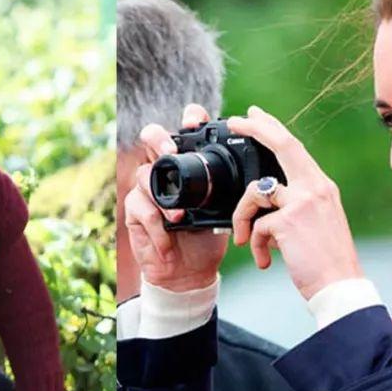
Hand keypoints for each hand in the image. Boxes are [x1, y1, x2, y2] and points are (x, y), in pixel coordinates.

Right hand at [124, 103, 228, 291]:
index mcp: (189, 163)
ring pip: (144, 174)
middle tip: (170, 149)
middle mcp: (166, 169)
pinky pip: (140, 208)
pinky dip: (157, 227)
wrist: (190, 272)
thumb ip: (234, 191)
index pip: (186, 128)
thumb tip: (256, 177)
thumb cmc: (209, 236)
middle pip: (152, 136)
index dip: (188, 118)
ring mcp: (147, 188)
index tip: (195, 125)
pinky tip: (168, 239)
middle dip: (159, 138)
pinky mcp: (135, 211)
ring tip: (178, 218)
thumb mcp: (227, 210)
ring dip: (163, 198)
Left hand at [229, 105, 364, 299]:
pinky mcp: (288, 222)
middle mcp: (315, 188)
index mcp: (322, 187)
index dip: (273, 128)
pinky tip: (265, 261)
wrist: (340, 287)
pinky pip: (257, 226)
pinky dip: (255, 244)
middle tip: (235, 121)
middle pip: (282, 145)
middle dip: (255, 128)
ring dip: (242, 216)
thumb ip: (297, 205)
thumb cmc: (326, 261)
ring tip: (245, 239)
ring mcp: (303, 202)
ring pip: (255, 191)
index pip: (295, 148)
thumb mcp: (317, 223)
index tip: (255, 115)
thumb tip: (269, 200)